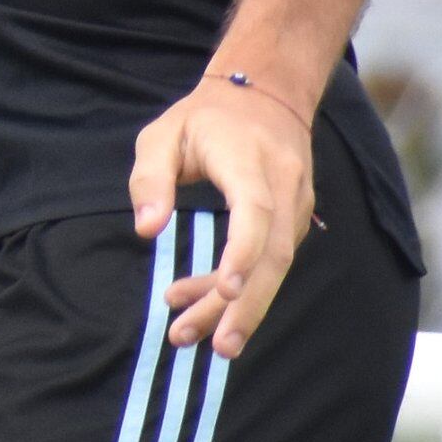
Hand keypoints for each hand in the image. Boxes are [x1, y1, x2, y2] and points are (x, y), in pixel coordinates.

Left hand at [128, 71, 318, 356]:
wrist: (264, 95)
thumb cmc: (203, 119)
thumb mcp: (161, 135)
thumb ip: (150, 181)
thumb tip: (146, 231)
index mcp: (250, 160)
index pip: (256, 212)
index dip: (244, 253)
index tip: (227, 289)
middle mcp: (284, 186)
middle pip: (274, 255)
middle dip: (247, 305)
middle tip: (217, 346)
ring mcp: (296, 206)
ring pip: (274, 266)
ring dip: (235, 305)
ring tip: (188, 333)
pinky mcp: (293, 222)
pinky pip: (271, 261)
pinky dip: (237, 285)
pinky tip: (198, 300)